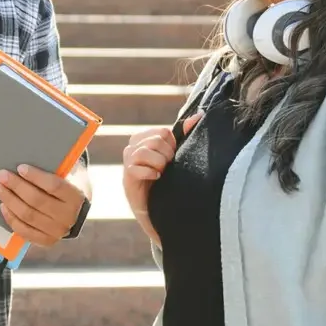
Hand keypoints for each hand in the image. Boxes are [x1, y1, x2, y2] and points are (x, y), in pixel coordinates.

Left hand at [0, 165, 88, 247]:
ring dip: (9, 200)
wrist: (76, 212)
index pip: (54, 186)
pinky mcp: (46, 241)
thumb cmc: (68, 186)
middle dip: (16, 186)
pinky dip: (11, 218)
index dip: (35, 177)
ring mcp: (57, 232)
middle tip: (1, 175)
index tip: (20, 167)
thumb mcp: (70, 175)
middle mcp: (68, 217)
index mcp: (76, 197)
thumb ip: (57, 167)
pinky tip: (3, 206)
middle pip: (37, 201)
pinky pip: (24, 231)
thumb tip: (30, 161)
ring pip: (28, 216)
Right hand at [121, 116, 200, 241]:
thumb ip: (184, 135)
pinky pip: (135, 166)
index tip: (173, 157)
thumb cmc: (170, 180)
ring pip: (144, 151)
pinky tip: (156, 179)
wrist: (162, 209)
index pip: (162, 131)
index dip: (172, 144)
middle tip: (167, 168)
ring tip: (162, 174)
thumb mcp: (177, 155)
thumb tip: (199, 116)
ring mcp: (128, 162)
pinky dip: (150, 173)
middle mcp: (133, 147)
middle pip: (155, 140)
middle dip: (167, 155)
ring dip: (159, 164)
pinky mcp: (127, 177)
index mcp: (145, 138)